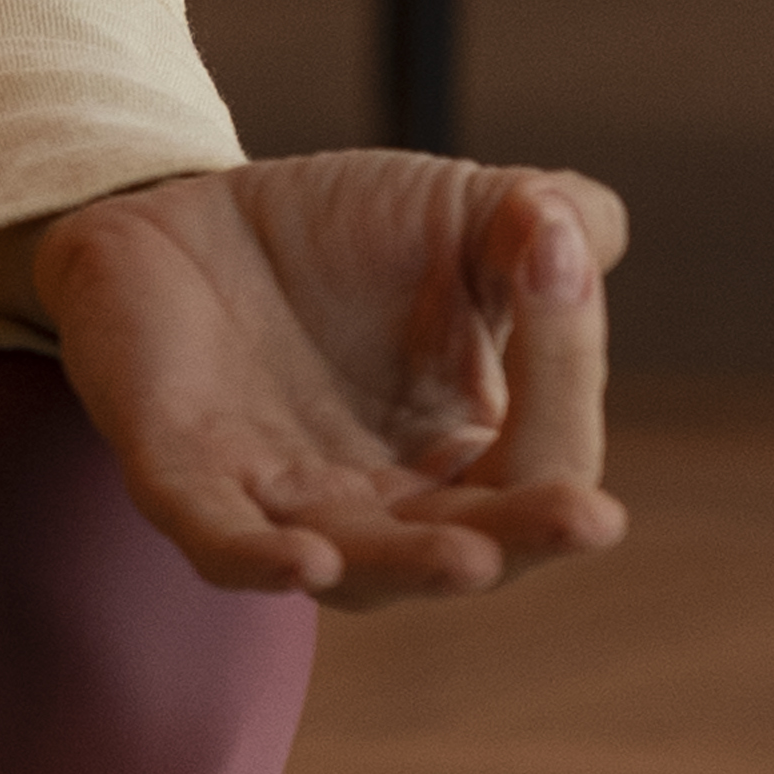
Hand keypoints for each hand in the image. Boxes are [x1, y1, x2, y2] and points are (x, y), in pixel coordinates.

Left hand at [0, 150, 629, 604]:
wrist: (190, 205)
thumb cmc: (345, 235)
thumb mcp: (467, 212)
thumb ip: (555, 217)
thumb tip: (569, 229)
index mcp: (472, 455)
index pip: (547, 453)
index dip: (564, 363)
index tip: (553, 258)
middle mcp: (387, 506)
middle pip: (473, 548)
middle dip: (528, 534)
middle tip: (590, 520)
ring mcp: (285, 503)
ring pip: (358, 568)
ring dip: (411, 566)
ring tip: (471, 561)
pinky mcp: (182, 477)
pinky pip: (218, 542)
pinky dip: (257, 561)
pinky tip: (305, 564)